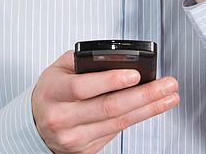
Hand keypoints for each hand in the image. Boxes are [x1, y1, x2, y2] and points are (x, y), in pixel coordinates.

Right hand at [32, 50, 178, 152]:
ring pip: (118, 122)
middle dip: (144, 95)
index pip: (82, 87)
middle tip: (167, 84)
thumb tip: (120, 60)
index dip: (110, 80)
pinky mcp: (85, 150)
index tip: (135, 74)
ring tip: (169, 95)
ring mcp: (73, 138)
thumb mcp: (61, 67)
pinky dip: (137, 117)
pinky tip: (152, 107)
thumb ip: (86, 60)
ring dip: (149, 108)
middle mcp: (62, 118)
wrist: (36, 122)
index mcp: (53, 92)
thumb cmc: (53, 88)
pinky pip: (116, 131)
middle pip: (108, 108)